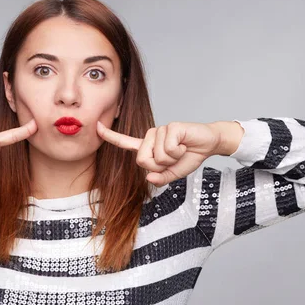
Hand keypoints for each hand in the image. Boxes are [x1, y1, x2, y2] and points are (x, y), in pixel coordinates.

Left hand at [96, 120, 220, 185]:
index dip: (110, 136)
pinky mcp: (171, 127)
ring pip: (157, 157)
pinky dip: (179, 152)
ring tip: (180, 150)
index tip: (96, 126)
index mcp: (148, 146)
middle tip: (173, 159)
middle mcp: (150, 136)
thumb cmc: (189, 156)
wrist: (208, 144)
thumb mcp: (173, 173)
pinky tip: (184, 145)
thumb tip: (149, 178)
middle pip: (142, 160)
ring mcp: (160, 130)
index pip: (125, 142)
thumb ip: (161, 178)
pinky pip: (168, 149)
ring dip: (172, 159)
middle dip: (159, 166)